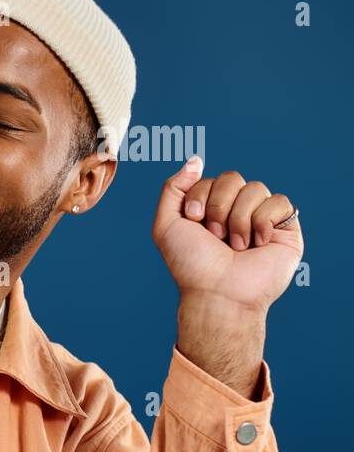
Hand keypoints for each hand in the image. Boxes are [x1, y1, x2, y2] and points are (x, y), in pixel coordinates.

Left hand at [153, 156, 303, 313]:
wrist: (218, 292)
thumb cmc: (191, 264)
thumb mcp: (167, 224)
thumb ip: (173, 188)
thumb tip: (196, 159)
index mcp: (210, 208)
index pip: (209, 178)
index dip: (200, 196)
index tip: (194, 220)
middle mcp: (235, 210)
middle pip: (232, 177)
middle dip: (219, 206)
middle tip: (215, 235)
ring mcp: (261, 217)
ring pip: (255, 188)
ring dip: (238, 219)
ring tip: (236, 246)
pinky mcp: (285, 227)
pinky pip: (279, 201)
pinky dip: (263, 222)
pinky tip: (258, 244)